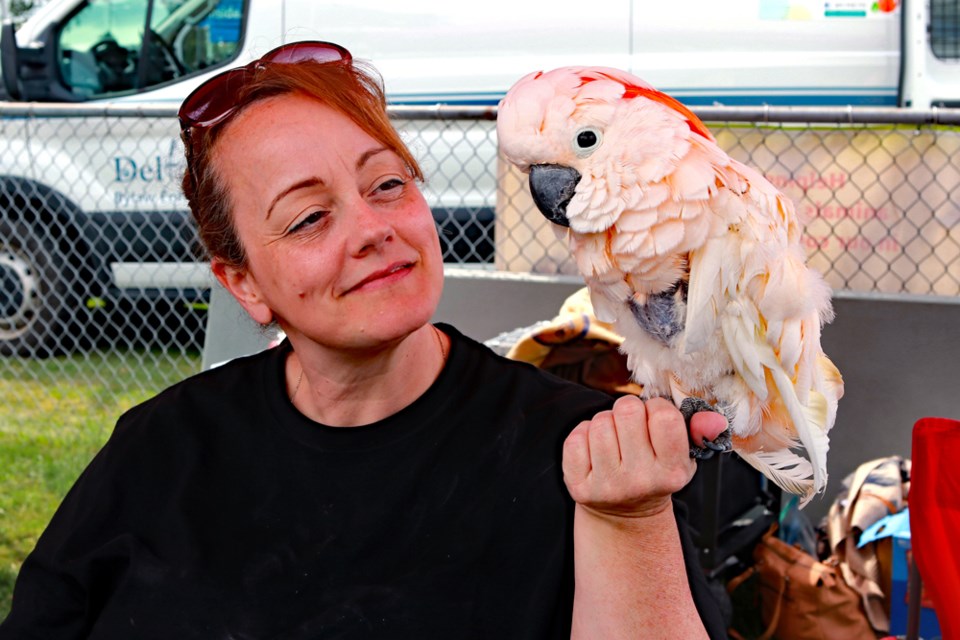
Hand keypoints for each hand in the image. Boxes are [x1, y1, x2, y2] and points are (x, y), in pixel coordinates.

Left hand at [562, 396, 725, 519]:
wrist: (626, 515)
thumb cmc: (656, 473)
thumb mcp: (683, 456)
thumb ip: (699, 432)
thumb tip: (715, 420)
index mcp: (672, 472)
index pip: (664, 416)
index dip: (657, 408)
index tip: (655, 418)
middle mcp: (640, 481)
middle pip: (627, 410)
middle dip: (628, 410)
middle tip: (631, 427)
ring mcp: (608, 486)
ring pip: (599, 422)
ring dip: (606, 423)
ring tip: (615, 441)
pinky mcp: (579, 486)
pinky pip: (575, 438)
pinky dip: (583, 436)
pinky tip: (595, 451)